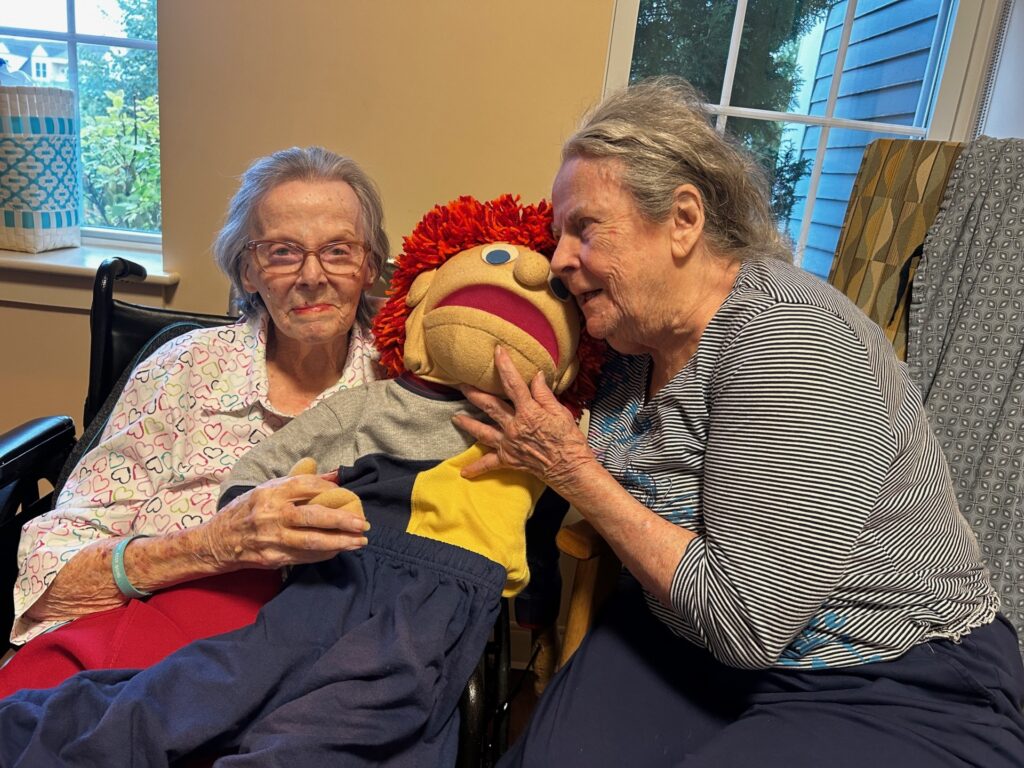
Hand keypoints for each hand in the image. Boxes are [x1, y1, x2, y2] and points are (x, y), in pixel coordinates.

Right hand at [200, 473, 368, 570]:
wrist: (218, 541)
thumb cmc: (247, 510)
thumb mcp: (267, 489)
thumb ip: (300, 481)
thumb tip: (334, 474)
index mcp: (270, 493)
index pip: (306, 486)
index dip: (328, 489)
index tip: (345, 494)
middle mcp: (271, 515)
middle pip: (313, 517)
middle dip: (342, 521)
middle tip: (363, 523)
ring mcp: (272, 539)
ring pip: (312, 542)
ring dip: (340, 543)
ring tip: (360, 541)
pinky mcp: (273, 558)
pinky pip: (304, 557)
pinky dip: (324, 554)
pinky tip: (339, 550)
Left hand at [453, 345, 595, 493]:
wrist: (570, 469)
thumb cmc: (569, 440)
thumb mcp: (560, 412)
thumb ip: (544, 394)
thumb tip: (536, 375)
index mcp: (528, 412)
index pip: (513, 383)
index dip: (504, 365)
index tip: (497, 351)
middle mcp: (514, 427)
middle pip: (489, 406)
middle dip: (474, 393)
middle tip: (461, 384)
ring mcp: (508, 443)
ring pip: (482, 431)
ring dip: (468, 424)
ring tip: (455, 418)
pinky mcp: (508, 459)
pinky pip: (489, 463)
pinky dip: (477, 468)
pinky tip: (464, 472)